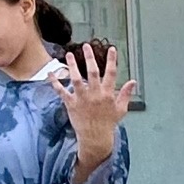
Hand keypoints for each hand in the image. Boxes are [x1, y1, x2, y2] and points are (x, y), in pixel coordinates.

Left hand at [60, 43, 135, 183]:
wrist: (95, 137)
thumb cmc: (108, 123)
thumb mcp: (121, 109)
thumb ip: (126, 94)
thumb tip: (133, 81)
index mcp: (108, 94)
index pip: (111, 73)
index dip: (112, 60)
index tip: (111, 48)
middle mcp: (95, 94)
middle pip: (93, 72)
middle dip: (89, 58)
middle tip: (86, 46)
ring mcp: (82, 99)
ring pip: (76, 79)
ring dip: (72, 66)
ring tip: (68, 54)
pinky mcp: (71, 104)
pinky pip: (61, 91)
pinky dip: (55, 83)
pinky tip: (50, 73)